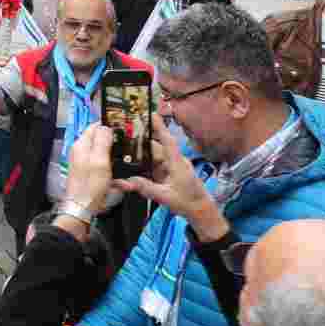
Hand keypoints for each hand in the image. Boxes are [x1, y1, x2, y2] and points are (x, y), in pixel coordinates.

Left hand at [64, 124, 114, 214]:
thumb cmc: (90, 186)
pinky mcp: (89, 172)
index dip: (109, 125)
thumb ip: (102, 141)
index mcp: (81, 144)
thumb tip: (106, 126)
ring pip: (103, 152)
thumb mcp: (99, 160)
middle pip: (100, 139)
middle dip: (113, 142)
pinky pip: (103, 165)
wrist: (82, 208)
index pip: (95, 126)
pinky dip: (111, 168)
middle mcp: (81, 151)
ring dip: (114, 156)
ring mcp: (84, 161)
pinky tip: (117, 176)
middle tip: (125, 147)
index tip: (122, 128)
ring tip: (123, 162)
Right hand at [116, 114, 227, 240]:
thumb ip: (146, 188)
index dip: (159, 126)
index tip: (151, 113)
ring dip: (141, 157)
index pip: (167, 141)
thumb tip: (127, 181)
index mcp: (177, 163)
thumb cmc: (187, 202)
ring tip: (124, 153)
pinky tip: (134, 167)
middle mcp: (174, 161)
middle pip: (155, 148)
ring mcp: (172, 166)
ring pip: (154, 157)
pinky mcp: (170, 173)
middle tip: (123, 139)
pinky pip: (155, 165)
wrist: (201, 211)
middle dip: (140, 144)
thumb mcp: (165, 197)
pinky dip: (145, 166)